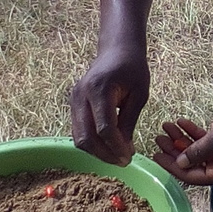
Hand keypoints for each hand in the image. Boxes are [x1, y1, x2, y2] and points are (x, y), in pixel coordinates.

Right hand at [70, 46, 149, 165]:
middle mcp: (81, 95)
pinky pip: (79, 130)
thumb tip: (124, 150)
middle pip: (86, 137)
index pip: (104, 128)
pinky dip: (92, 142)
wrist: (117, 50)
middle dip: (104, 154)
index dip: (115, 147)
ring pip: (79, 137)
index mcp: (99, 89)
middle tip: (123, 161)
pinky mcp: (73, 104)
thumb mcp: (139, 94)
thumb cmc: (132, 68)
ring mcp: (74, 100)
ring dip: (97, 151)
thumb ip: (129, 122)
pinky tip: (108, 145)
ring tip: (117, 155)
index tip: (129, 158)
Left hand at [153, 98, 212, 185]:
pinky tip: (180, 121)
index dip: (172, 166)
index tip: (156, 156)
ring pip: (196, 150)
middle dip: (173, 151)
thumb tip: (179, 163)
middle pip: (192, 163)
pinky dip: (192, 132)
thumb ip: (197, 152)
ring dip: (180, 139)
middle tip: (158, 138)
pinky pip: (204, 140)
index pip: (192, 176)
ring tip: (165, 126)